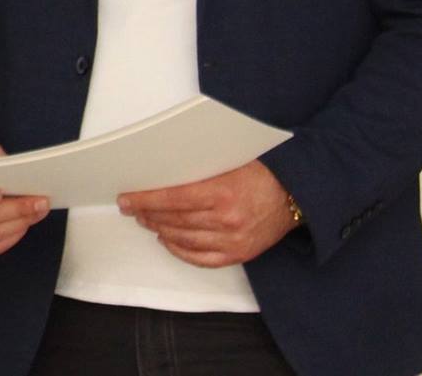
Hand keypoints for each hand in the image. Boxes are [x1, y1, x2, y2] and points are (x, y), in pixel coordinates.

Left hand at [118, 159, 297, 266]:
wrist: (296, 195)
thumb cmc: (260, 173)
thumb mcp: (229, 162)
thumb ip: (199, 169)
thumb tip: (160, 171)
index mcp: (223, 192)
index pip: (172, 198)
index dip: (144, 200)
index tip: (126, 199)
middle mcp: (228, 219)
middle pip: (174, 220)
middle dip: (147, 214)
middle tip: (132, 209)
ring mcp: (234, 240)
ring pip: (184, 239)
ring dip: (160, 230)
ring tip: (147, 221)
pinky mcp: (241, 254)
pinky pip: (202, 259)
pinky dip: (180, 251)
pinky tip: (168, 241)